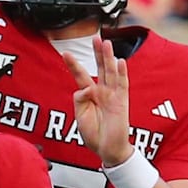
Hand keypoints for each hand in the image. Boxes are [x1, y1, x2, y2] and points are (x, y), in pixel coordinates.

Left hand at [63, 36, 130, 166]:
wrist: (108, 150)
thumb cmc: (94, 134)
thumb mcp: (80, 117)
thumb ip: (80, 100)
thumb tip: (86, 88)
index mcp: (89, 96)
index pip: (81, 76)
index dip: (73, 65)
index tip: (65, 52)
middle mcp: (102, 92)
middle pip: (99, 68)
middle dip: (96, 53)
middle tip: (94, 37)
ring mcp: (113, 96)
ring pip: (110, 73)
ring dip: (108, 58)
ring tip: (106, 43)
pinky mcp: (122, 103)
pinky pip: (123, 85)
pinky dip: (122, 74)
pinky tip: (120, 61)